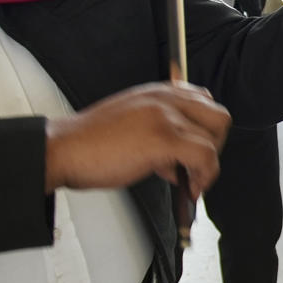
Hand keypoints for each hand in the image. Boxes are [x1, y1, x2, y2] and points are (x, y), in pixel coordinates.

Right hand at [44, 82, 229, 195]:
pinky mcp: (164, 138)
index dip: (204, 130)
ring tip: (188, 182)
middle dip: (214, 147)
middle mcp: (165, 99)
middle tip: (196, 168)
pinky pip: (205, 157)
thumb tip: (180, 159)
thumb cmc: (90, 143)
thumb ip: (158, 131)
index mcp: (157, 93)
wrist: (64, 149)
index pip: (203, 100)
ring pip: (214, 139)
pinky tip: (187, 189)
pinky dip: (203, 178)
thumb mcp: (131, 123)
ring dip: (208, 167)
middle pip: (218, 117)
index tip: (193, 151)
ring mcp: (166, 116)